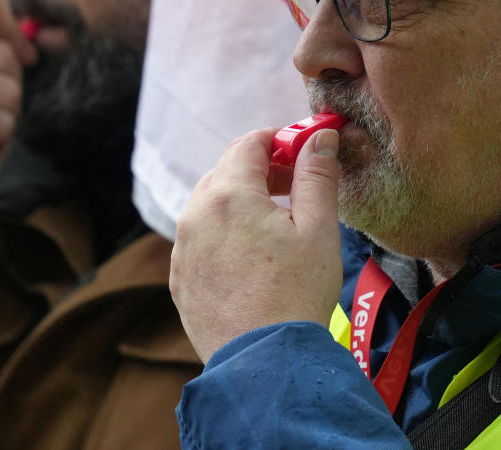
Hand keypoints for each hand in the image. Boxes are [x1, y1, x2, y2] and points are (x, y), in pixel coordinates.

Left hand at [170, 127, 343, 361]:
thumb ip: (317, 176)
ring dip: (240, 203)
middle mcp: (195, 215)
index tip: (302, 151)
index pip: (248, 144)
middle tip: (295, 186)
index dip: (278, 141)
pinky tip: (253, 258)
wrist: (265, 362)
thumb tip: (320, 138)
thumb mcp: (317, 229)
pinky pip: (200, 241)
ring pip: (210, 207)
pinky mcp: (180, 278)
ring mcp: (183, 249)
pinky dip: (224, 236)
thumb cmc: (297, 294)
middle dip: (259, 171)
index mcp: (228, 194)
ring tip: (276, 226)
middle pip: (225, 173)